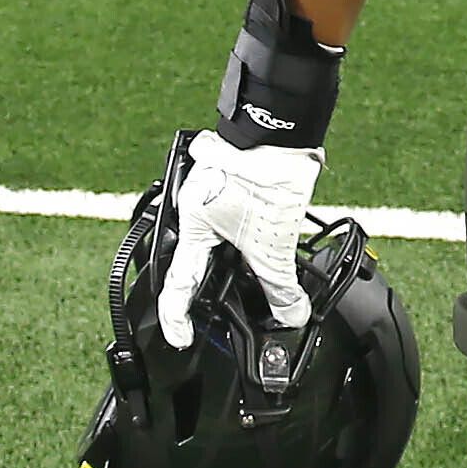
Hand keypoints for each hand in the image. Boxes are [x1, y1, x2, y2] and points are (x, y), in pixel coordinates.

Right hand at [147, 130, 323, 348]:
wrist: (280, 129)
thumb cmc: (263, 171)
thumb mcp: (272, 241)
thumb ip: (278, 283)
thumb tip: (290, 315)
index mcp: (191, 227)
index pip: (176, 284)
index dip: (176, 318)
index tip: (183, 338)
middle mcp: (194, 212)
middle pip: (197, 264)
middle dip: (215, 289)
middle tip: (234, 311)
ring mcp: (211, 198)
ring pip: (216, 246)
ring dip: (237, 266)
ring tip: (258, 284)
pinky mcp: (231, 189)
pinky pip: (232, 228)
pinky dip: (248, 246)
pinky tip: (266, 253)